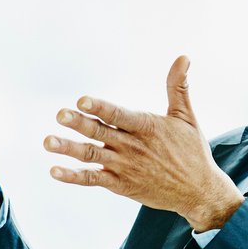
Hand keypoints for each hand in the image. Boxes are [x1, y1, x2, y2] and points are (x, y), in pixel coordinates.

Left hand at [45, 57, 244, 230]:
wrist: (199, 191)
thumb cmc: (192, 151)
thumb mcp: (186, 117)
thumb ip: (178, 87)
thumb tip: (183, 57)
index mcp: (147, 127)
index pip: (119, 115)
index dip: (100, 107)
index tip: (82, 100)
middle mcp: (133, 147)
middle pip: (101, 133)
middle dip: (79, 123)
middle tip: (60, 115)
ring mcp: (125, 167)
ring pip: (92, 155)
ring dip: (69, 149)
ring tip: (48, 142)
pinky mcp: (121, 185)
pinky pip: (93, 179)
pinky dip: (74, 176)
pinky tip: (55, 171)